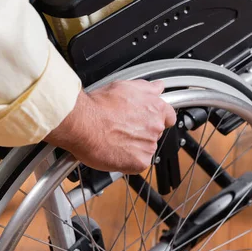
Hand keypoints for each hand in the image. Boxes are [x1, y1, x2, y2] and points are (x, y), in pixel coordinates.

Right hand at [45, 80, 175, 173]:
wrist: (83, 123)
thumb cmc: (98, 105)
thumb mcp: (125, 86)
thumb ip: (146, 88)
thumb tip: (157, 86)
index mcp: (155, 108)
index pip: (169, 116)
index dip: (157, 118)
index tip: (148, 120)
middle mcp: (155, 127)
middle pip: (155, 133)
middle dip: (142, 132)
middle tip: (123, 129)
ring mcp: (149, 146)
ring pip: (145, 149)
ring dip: (134, 147)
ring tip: (115, 140)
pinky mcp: (139, 162)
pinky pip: (137, 164)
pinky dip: (127, 161)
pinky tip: (114, 151)